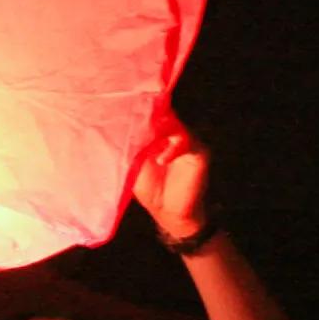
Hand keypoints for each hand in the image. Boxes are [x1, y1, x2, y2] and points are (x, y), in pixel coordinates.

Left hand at [130, 106, 213, 245]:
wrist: (169, 213)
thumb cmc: (150, 189)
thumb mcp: (133, 166)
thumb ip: (131, 147)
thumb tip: (119, 127)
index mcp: (157, 135)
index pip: (149, 115)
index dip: (138, 111)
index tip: (126, 106)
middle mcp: (174, 133)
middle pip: (163, 115)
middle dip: (149, 116)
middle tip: (135, 115)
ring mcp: (188, 141)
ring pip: (175, 126)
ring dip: (159, 131)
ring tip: (147, 143)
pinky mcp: (199, 153)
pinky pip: (187, 144)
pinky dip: (172, 151)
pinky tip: (162, 160)